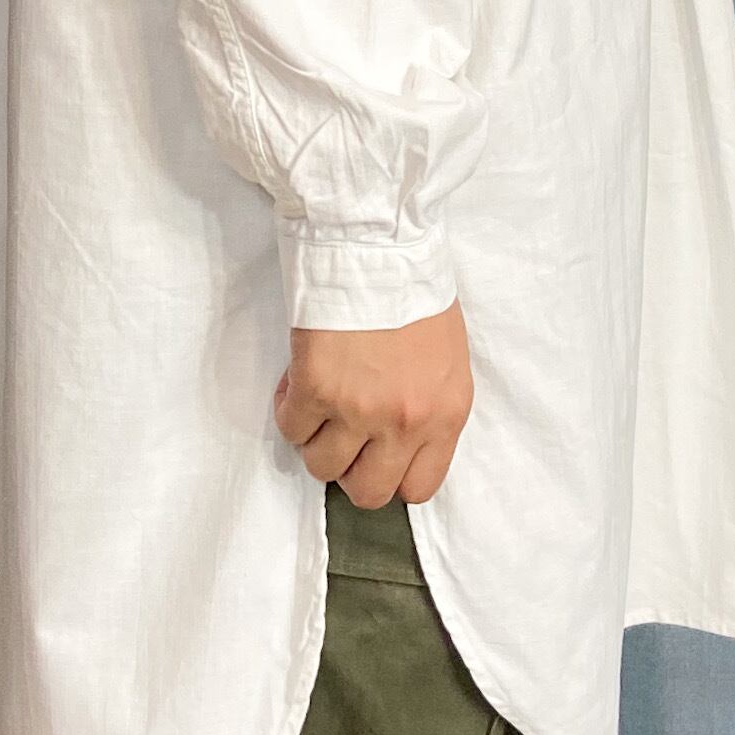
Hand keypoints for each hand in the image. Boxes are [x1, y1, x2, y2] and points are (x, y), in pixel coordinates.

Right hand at [271, 299, 473, 508]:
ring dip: (315, 439)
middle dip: (350, 468)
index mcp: (446, 413)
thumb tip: (394, 436)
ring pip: (322, 466)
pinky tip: (298, 383)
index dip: (390, 475)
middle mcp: (405, 421)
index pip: (419, 487)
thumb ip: (427, 406)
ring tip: (319, 404)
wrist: (376, 242)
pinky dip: (289, 410)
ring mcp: (359, 409)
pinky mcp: (316, 389)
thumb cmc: (413, 288)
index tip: (375, 454)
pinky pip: (291, 427)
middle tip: (341, 435)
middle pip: (367, 491)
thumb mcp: (445, 359)